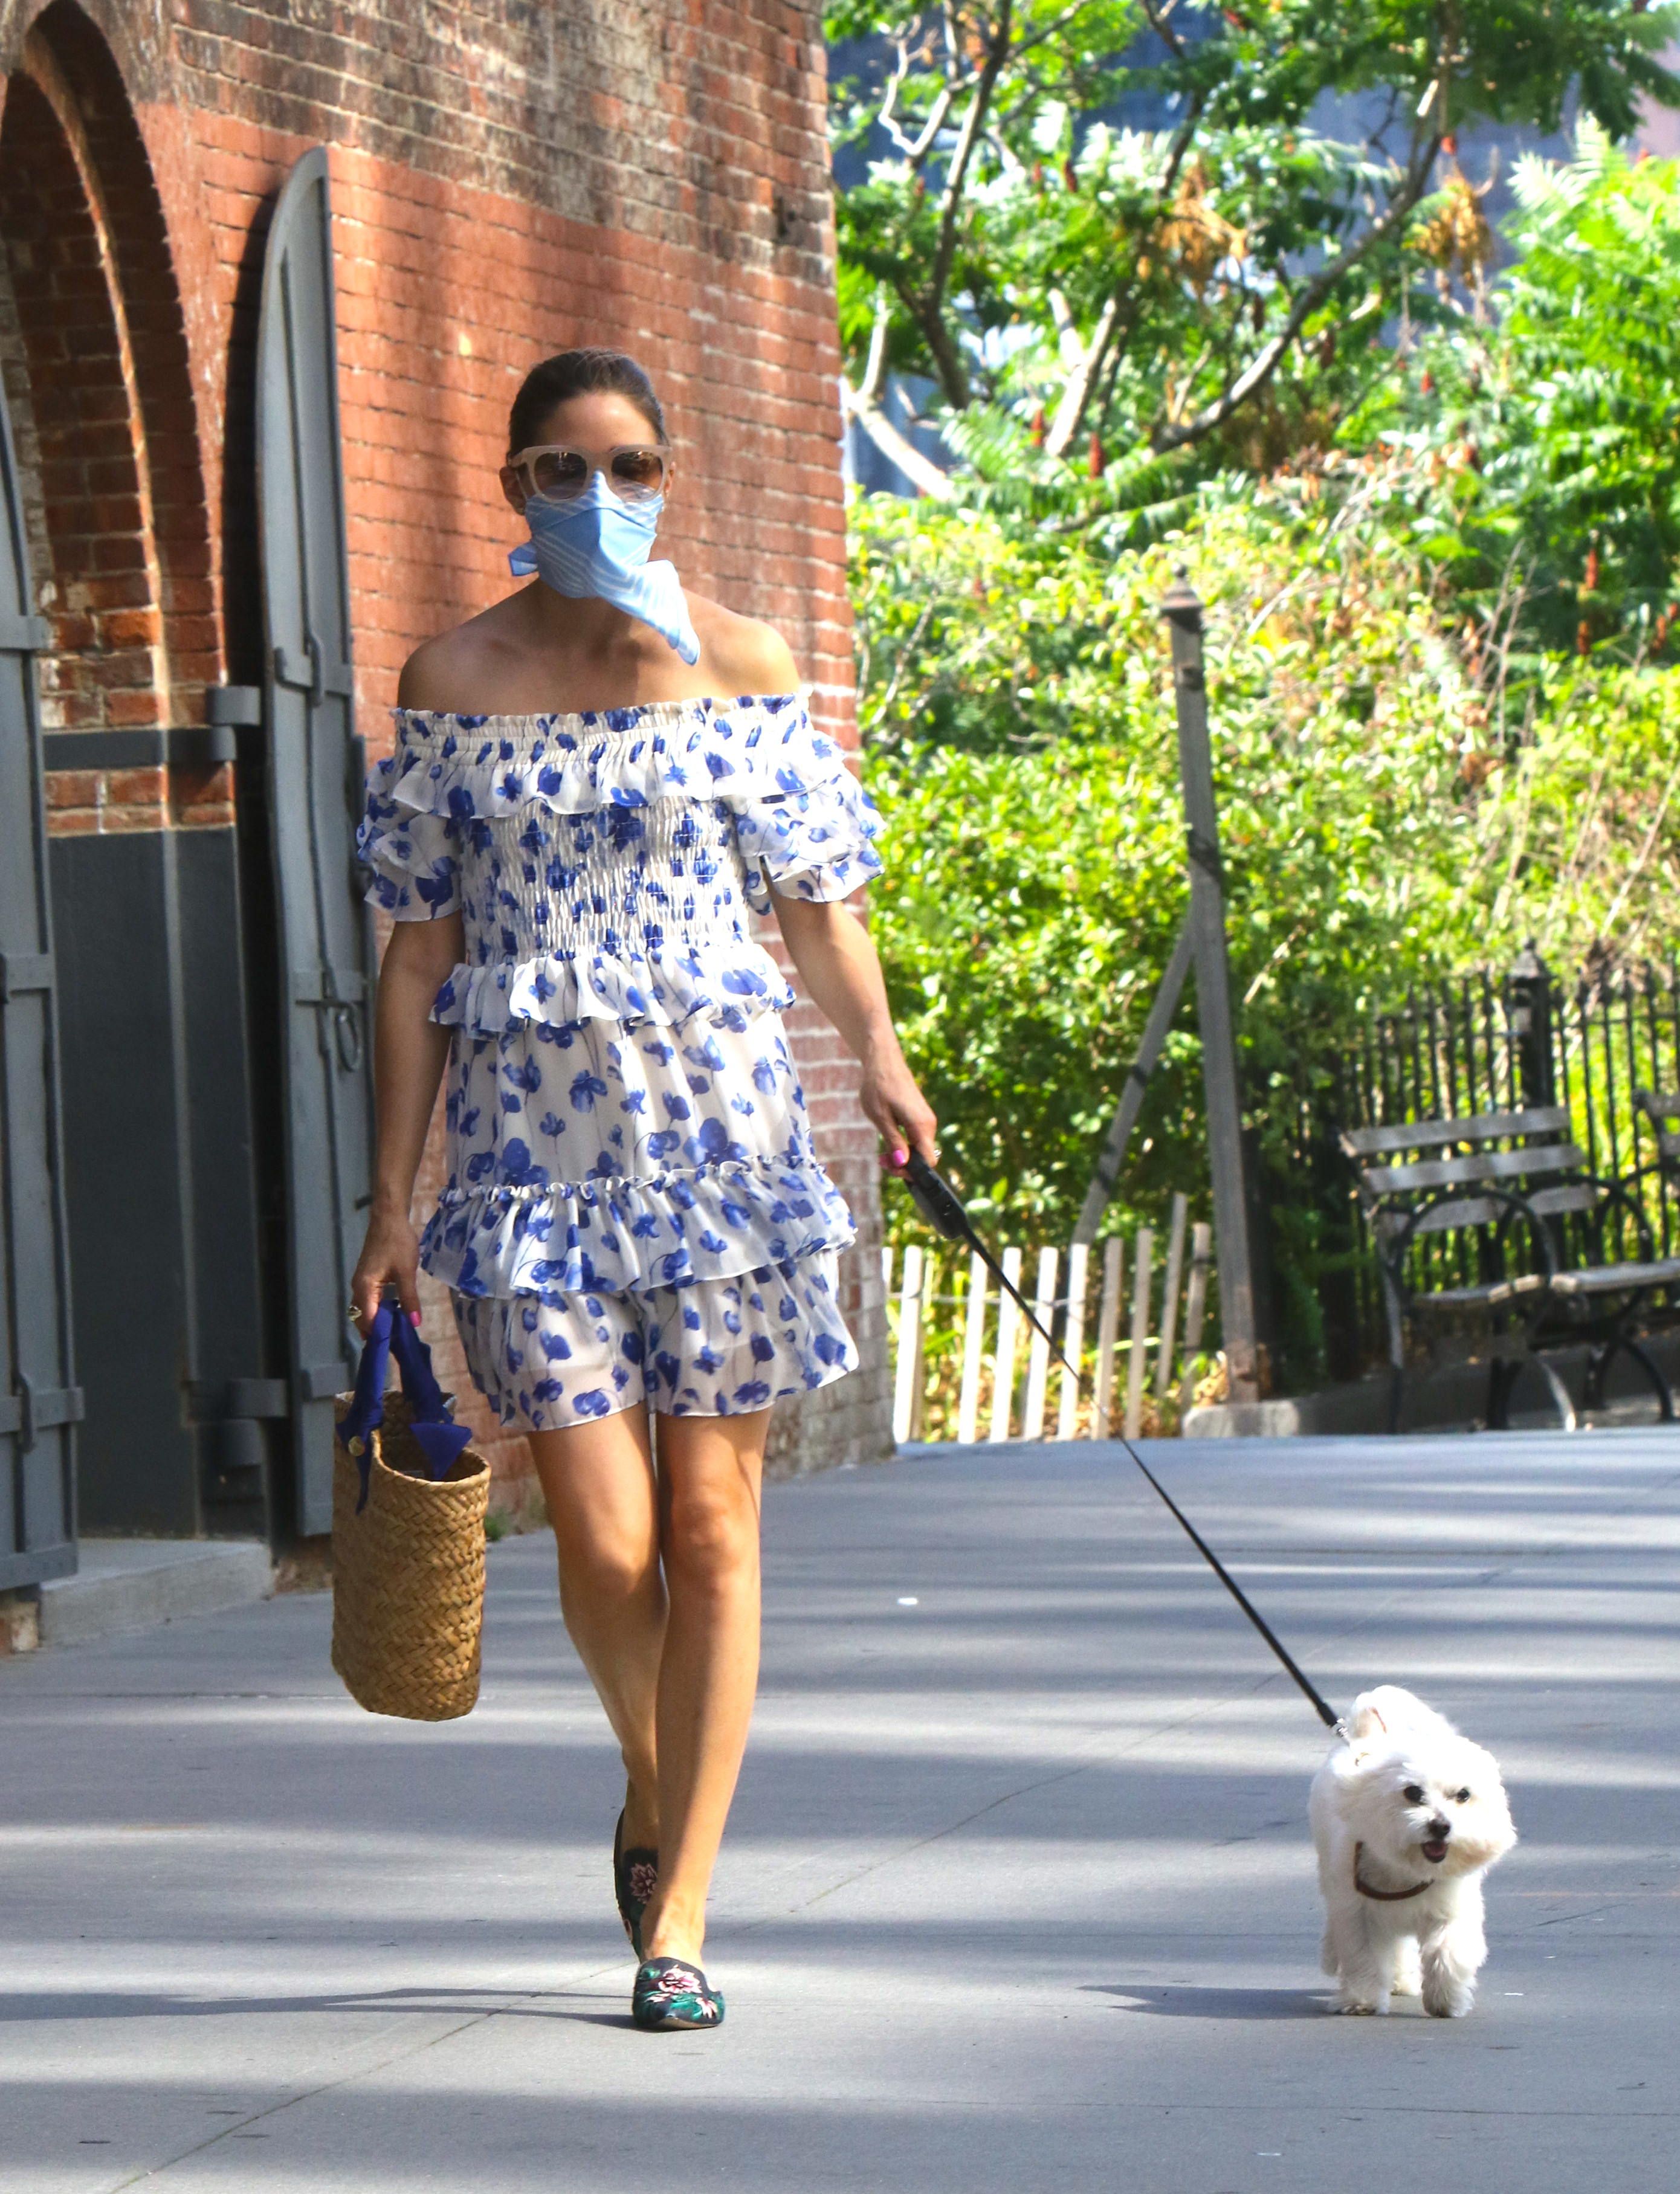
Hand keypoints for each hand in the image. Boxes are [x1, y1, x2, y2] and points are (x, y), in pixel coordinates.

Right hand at [350, 1205, 422, 1333]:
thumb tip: (415, 1323)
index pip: (368, 1320)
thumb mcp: (406, 1273)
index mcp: (364, 1288)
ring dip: (377, 1321)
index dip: (379, 1335)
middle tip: (395, 1343)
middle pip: (362, 1317)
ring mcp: (361, 1282)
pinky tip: (392, 1314)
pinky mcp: (367, 1277)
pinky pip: (368, 1300)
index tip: (393, 1346)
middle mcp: (358, 1288)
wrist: (389, 1218)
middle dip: (376, 1331)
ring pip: (365, 1309)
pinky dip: (377, 1310)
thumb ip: (409, 1299)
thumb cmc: (397, 1243)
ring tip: (395, 1332)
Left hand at [859, 1044, 937, 1171]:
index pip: (928, 1160)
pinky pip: (916, 1138)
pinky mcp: (919, 1117)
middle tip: (881, 1159)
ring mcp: (925, 1120)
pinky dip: (904, 1144)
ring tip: (882, 1153)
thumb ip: (893, 1141)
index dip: (911, 1171)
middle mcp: (928, 1124)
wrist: (883, 1061)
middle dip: (904, 1164)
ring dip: (902, 1154)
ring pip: (919, 1148)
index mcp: (921, 1125)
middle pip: (924, 1156)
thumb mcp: (880, 1117)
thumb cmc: (879, 1086)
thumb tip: (902, 1163)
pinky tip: (889, 1140)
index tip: (891, 1167)